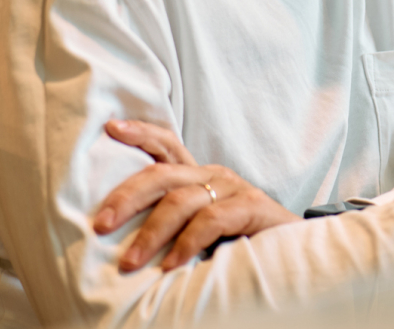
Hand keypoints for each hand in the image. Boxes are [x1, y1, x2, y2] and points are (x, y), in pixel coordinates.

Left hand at [95, 119, 298, 270]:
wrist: (293, 253)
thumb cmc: (238, 242)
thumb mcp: (198, 228)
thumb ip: (170, 223)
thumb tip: (118, 234)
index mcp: (199, 175)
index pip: (167, 145)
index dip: (141, 133)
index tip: (111, 129)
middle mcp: (214, 175)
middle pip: (162, 173)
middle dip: (127, 197)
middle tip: (101, 224)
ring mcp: (234, 188)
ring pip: (181, 200)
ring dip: (151, 233)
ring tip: (130, 262)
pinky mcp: (252, 207)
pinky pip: (211, 220)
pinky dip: (187, 243)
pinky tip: (171, 264)